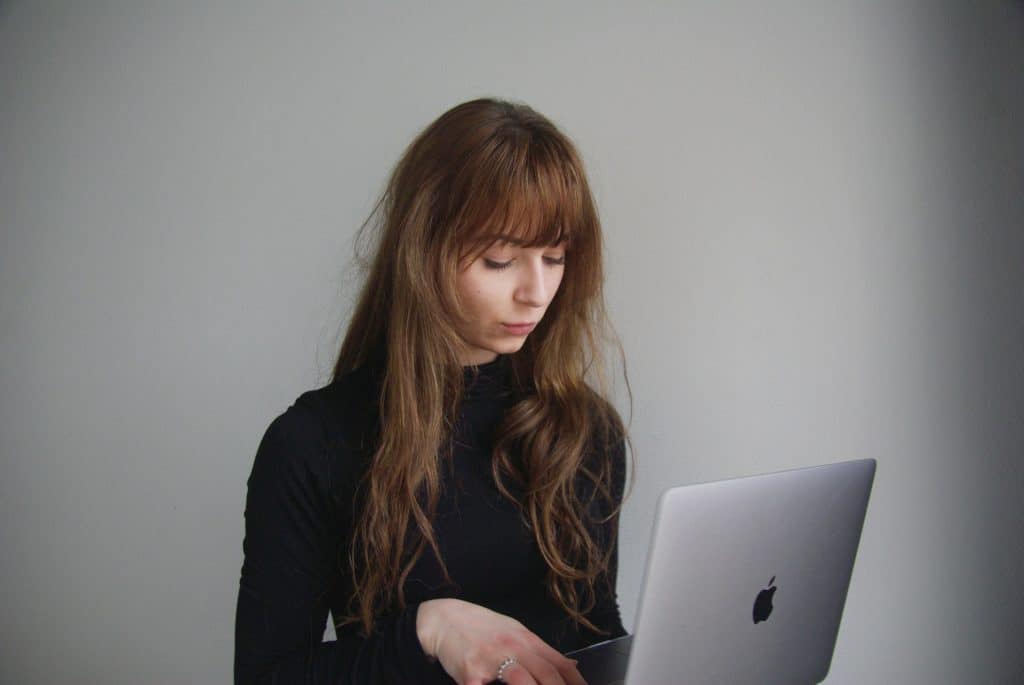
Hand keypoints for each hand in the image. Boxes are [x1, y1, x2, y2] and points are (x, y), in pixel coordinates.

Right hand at [416, 598, 586, 684]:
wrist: (442, 619)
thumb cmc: (479, 628)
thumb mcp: (513, 632)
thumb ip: (539, 651)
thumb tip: (571, 666)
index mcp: (525, 639)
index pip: (558, 662)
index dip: (576, 681)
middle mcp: (511, 647)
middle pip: (545, 673)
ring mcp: (491, 659)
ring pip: (521, 680)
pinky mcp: (470, 672)